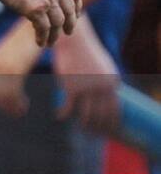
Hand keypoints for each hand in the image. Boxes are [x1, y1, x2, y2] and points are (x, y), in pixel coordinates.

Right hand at [0, 0, 81, 47]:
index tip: (75, 14)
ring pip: (58, 22)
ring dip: (55, 35)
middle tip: (68, 31)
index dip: (77, 6)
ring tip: (51, 42)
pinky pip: (44, 28)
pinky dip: (43, 37)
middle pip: (70, 10)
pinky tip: (40, 42)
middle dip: (70, 23)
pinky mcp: (35, 9)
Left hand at [0, 19, 42, 116]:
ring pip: (3, 93)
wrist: (40, 23)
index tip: (5, 107)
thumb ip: (13, 64)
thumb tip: (12, 77)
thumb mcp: (18, 52)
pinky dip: (16, 102)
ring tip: (19, 111)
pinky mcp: (17, 65)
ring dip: (10, 105)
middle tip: (14, 113)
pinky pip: (12, 90)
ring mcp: (6, 63)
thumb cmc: (30, 39)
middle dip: (2, 104)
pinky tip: (23, 106)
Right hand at [53, 14, 119, 134]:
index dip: (111, 122)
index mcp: (112, 81)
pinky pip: (68, 108)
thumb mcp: (103, 65)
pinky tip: (59, 115)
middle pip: (102, 115)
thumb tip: (107, 95)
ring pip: (87, 115)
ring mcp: (87, 89)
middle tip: (92, 133)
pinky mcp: (72, 88)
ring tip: (79, 127)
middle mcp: (102, 87)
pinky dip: (63, 114)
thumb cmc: (86, 52)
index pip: (115, 109)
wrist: (72, 40)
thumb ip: (106, 81)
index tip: (106, 129)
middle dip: (98, 127)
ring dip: (83, 125)